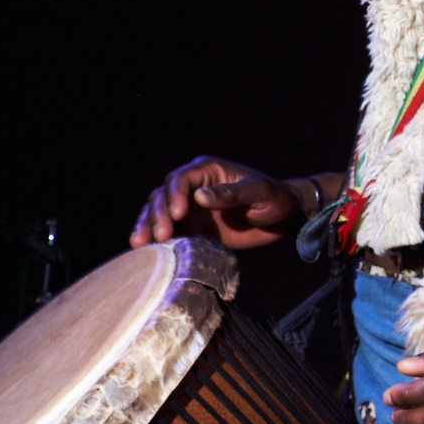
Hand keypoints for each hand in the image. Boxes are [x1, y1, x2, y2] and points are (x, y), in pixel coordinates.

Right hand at [130, 156, 304, 249]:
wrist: (283, 218)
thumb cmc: (274, 199)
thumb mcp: (258, 193)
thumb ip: (231, 194)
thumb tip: (200, 196)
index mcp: (206, 170)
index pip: (180, 179)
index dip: (175, 195)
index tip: (179, 214)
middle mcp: (192, 187)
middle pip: (163, 196)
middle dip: (158, 215)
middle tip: (161, 235)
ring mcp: (190, 208)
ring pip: (159, 214)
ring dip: (148, 227)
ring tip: (140, 244)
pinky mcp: (192, 228)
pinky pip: (170, 233)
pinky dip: (157, 242)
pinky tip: (147, 253)